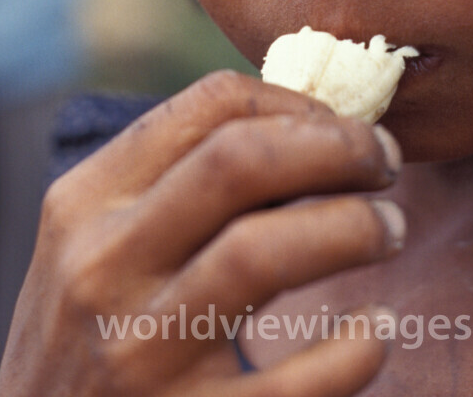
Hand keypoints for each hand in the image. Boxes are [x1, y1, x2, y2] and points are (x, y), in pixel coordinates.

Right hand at [0, 71, 403, 396]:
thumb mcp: (94, 251)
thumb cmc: (86, 344)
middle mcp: (100, 267)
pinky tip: (375, 332)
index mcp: (83, 204)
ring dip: (352, 228)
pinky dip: (356, 349)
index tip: (344, 126)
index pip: (207, 107)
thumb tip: (309, 126)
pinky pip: (294, 382)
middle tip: (384, 165)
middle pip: (240, 161)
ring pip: (263, 252)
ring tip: (388, 231)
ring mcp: (136, 351)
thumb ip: (172, 189)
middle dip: (337, 149)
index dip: (300, 104)